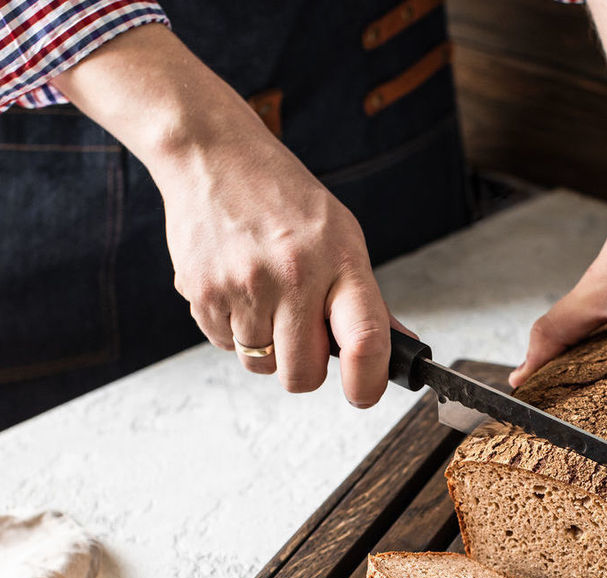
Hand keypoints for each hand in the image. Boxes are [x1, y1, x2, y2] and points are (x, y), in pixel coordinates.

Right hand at [156, 134, 389, 406]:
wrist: (213, 155)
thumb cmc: (284, 199)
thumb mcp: (341, 237)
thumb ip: (367, 300)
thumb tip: (402, 349)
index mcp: (340, 260)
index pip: (366, 340)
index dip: (369, 383)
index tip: (364, 394)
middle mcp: (294, 274)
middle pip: (304, 374)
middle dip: (306, 367)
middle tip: (302, 332)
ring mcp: (245, 285)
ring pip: (262, 366)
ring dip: (267, 347)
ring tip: (266, 298)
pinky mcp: (204, 292)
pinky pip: (226, 346)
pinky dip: (234, 329)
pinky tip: (238, 288)